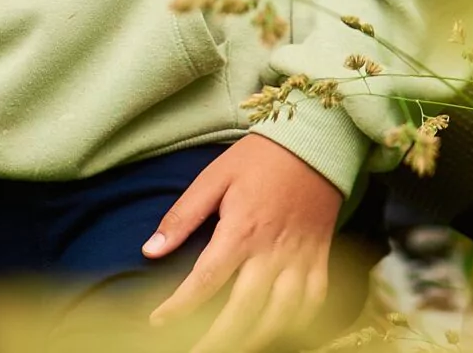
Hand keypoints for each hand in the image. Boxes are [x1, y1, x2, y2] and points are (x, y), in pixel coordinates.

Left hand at [143, 135, 338, 352]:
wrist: (314, 141)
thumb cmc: (259, 158)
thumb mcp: (213, 177)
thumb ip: (182, 216)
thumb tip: (151, 250)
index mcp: (241, 230)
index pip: (205, 281)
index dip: (179, 307)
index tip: (158, 321)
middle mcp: (272, 251)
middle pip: (243, 309)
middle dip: (217, 339)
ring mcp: (300, 257)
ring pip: (281, 314)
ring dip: (256, 338)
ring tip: (233, 348)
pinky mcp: (320, 257)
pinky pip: (313, 302)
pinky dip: (298, 323)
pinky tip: (278, 331)